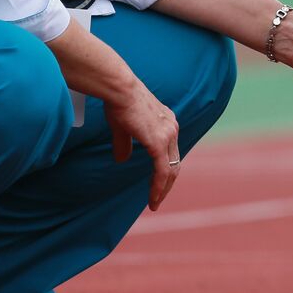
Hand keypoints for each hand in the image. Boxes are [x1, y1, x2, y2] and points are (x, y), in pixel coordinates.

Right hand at [102, 81, 180, 210]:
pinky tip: (153, 200)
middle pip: (174, 163)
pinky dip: (158, 187)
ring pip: (171, 170)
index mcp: (166, 122)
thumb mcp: (123, 127)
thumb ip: (125, 144)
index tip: (158, 183)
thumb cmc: (118, 102)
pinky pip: (162, 171)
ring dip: (163, 189)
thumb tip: (122, 160)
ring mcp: (167, 135)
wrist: (119, 89)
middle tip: (157, 199)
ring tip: (154, 203)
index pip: (170, 151)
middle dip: (166, 184)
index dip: (165, 169)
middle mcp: (171, 128)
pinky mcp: (158, 143)